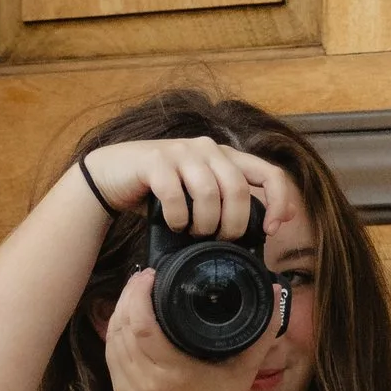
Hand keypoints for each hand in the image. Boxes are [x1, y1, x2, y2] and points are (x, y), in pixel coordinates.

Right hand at [72, 133, 311, 261]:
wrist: (111, 175)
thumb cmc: (160, 191)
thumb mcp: (200, 195)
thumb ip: (227, 204)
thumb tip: (262, 233)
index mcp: (226, 156)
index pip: (270, 173)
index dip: (279, 202)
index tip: (271, 230)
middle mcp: (208, 149)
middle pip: (238, 189)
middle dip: (233, 224)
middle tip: (220, 241)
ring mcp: (180, 152)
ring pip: (209, 192)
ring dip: (204, 223)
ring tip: (194, 233)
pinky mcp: (154, 161)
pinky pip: (175, 194)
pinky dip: (178, 218)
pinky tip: (174, 225)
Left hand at [101, 268, 265, 390]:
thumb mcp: (245, 370)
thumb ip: (262, 331)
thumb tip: (276, 290)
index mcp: (172, 372)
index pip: (143, 325)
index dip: (140, 295)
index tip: (152, 275)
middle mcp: (145, 379)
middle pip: (123, 326)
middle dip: (128, 296)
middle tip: (143, 277)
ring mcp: (129, 387)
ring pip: (112, 339)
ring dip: (119, 311)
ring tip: (134, 292)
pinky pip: (111, 354)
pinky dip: (115, 332)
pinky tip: (125, 316)